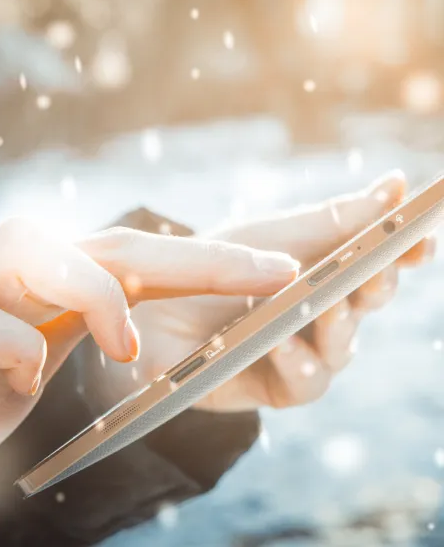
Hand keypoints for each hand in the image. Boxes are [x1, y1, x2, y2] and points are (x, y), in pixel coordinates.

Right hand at [0, 218, 298, 470]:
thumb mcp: (56, 344)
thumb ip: (103, 322)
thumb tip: (159, 326)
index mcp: (67, 274)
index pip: (153, 262)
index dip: (220, 264)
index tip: (284, 272)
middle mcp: (33, 262)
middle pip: (125, 248)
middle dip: (207, 262)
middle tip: (276, 274)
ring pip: (51, 258)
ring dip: (98, 298)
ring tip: (122, 347)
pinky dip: (11, 348)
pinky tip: (19, 376)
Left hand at [108, 170, 435, 411]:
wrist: (153, 311)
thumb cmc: (214, 266)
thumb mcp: (272, 235)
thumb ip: (333, 219)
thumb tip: (397, 184)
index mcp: (326, 268)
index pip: (379, 259)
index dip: (405, 250)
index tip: (421, 236)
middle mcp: (324, 311)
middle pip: (368, 301)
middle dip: (375, 283)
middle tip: (373, 267)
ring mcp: (305, 350)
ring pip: (344, 345)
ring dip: (339, 325)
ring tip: (324, 307)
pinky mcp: (278, 385)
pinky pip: (306, 381)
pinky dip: (297, 361)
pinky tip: (280, 341)